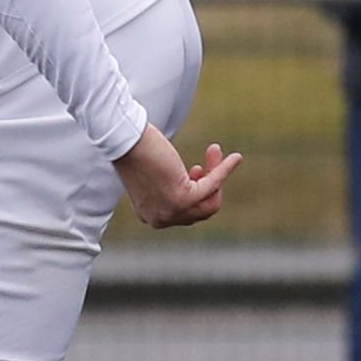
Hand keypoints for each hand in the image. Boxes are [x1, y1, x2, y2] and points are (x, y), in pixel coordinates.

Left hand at [120, 128, 238, 229]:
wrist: (126, 140)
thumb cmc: (136, 150)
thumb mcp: (154, 175)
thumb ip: (171, 185)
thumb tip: (196, 181)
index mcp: (152, 217)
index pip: (187, 213)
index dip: (198, 191)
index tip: (196, 170)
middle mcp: (161, 220)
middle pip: (202, 210)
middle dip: (211, 183)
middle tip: (211, 154)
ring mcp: (172, 212)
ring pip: (210, 200)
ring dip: (217, 174)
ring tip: (215, 150)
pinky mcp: (183, 199)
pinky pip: (212, 186)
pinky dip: (224, 171)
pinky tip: (234, 158)